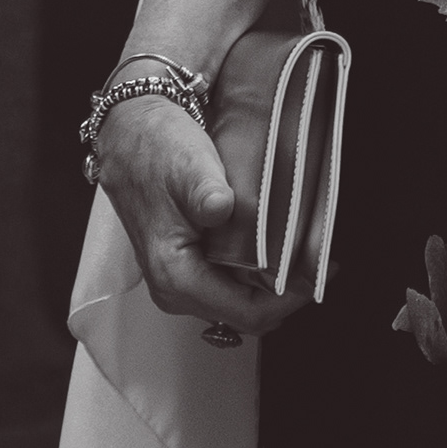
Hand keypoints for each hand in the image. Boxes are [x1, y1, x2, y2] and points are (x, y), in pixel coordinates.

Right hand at [93, 91, 303, 339]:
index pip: (246, 313)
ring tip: (300, 253)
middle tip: (316, 261)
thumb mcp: (186, 162)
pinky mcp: (186, 267)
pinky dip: (258, 274)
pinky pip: (231, 285)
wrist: (130, 133)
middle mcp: (174, 289)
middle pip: (245, 314)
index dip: (289, 298)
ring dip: (272, 284)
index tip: (317, 272)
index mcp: (175, 274)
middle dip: (285, 293)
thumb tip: (221, 208)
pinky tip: (275, 247)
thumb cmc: (155, 147)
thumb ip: (205, 190)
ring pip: (240, 302)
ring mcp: (179, 280)